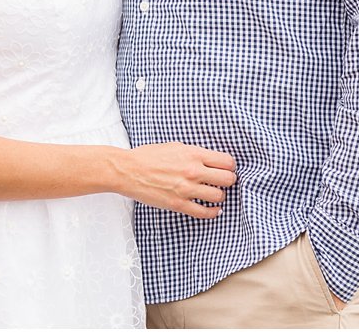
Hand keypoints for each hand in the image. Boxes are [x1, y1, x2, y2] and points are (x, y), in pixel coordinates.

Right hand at [116, 142, 236, 217]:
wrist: (128, 170)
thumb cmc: (148, 156)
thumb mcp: (175, 147)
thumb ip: (194, 154)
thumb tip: (211, 160)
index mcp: (193, 154)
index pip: (226, 161)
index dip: (229, 166)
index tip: (226, 168)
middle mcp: (193, 171)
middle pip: (228, 179)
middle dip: (228, 180)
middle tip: (224, 181)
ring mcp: (186, 189)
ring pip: (219, 196)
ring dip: (219, 195)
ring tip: (214, 194)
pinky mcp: (179, 204)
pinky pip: (204, 212)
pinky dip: (213, 212)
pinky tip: (213, 209)